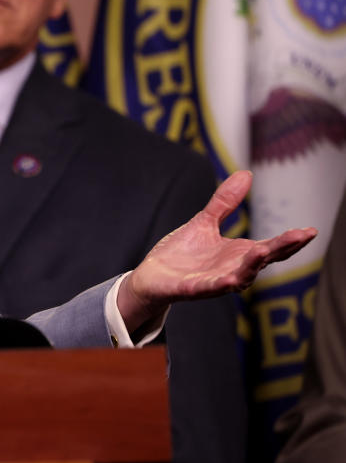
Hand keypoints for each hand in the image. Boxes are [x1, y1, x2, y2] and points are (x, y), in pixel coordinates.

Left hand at [117, 170, 316, 331]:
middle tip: (301, 236)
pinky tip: (230, 280)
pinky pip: (209, 288)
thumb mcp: (205, 222)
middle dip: (282, 249)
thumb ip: (225, 203)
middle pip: (262, 261)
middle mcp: (232, 269)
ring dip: (252, 265)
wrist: (151, 276)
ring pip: (240, 277)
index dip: (290, 241)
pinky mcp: (192, 289)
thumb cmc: (181, 253)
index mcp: (238, 254)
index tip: (310, 230)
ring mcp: (213, 281)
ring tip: (264, 251)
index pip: (271, 248)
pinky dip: (220, 284)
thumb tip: (247, 174)